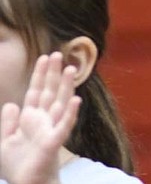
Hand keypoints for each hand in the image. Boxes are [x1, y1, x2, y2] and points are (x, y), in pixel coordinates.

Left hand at [0, 53, 80, 183]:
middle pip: (50, 92)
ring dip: (65, 86)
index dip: (40, 75)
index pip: (36, 91)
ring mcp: (50, 128)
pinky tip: (75, 100)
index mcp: (31, 118)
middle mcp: (43, 120)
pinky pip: (64, 125)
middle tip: (58, 54)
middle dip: (53, 74)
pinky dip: (70, 112)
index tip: (44, 57)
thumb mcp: (5, 142)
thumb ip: (8, 123)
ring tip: (70, 69)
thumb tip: (11, 104)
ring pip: (60, 103)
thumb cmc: (19, 166)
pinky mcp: (54, 141)